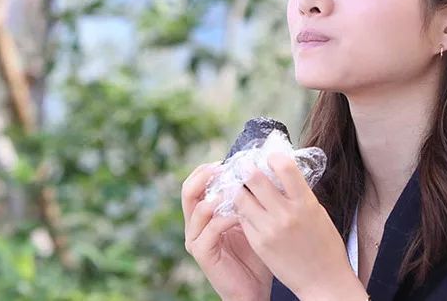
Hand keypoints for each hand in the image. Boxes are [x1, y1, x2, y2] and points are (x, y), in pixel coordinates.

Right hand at [182, 161, 272, 300]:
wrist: (254, 287)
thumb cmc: (255, 252)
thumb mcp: (252, 219)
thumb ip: (248, 198)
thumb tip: (258, 169)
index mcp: (205, 213)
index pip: (196, 182)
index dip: (208, 169)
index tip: (228, 160)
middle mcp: (195, 224)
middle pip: (188, 191)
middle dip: (205, 176)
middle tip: (223, 168)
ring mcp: (196, 239)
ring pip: (198, 209)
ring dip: (217, 196)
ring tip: (234, 191)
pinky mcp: (202, 254)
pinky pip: (210, 230)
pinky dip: (225, 219)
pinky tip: (240, 215)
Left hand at [234, 152, 366, 299]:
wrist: (323, 280)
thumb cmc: (325, 245)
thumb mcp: (317, 212)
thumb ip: (299, 193)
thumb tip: (281, 173)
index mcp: (305, 202)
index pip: (284, 167)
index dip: (274, 157)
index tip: (270, 157)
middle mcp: (286, 214)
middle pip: (255, 178)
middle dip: (247, 168)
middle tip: (245, 165)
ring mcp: (269, 229)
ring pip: (241, 197)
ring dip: (240, 189)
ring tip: (242, 187)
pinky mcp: (258, 243)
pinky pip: (242, 218)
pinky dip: (242, 210)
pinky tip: (246, 209)